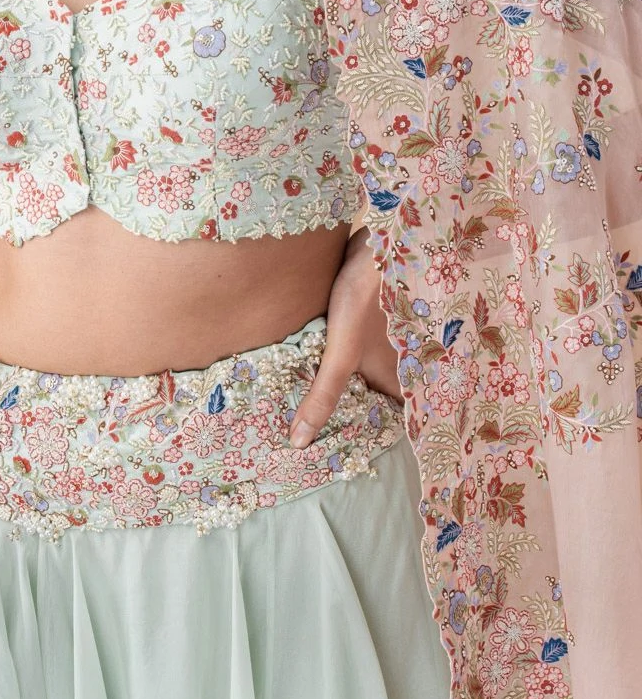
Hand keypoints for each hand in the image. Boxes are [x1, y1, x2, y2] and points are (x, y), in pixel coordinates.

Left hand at [288, 224, 402, 447]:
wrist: (378, 242)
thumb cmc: (365, 300)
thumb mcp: (342, 354)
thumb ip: (324, 396)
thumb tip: (300, 442)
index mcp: (398, 379)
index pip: (389, 422)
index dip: (369, 437)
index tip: (340, 455)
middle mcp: (397, 364)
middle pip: (373, 399)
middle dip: (348, 415)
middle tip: (310, 437)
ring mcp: (384, 340)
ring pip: (362, 373)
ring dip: (340, 386)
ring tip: (301, 406)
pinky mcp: (369, 319)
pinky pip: (352, 349)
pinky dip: (334, 359)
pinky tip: (309, 362)